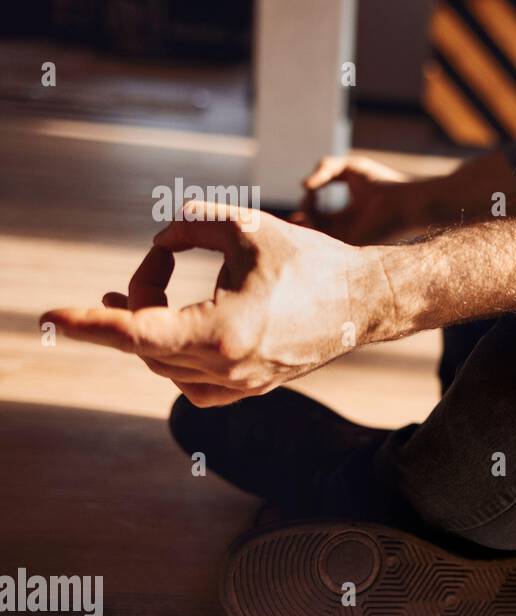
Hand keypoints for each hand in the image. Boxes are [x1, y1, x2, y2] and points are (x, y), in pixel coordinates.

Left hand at [42, 203, 383, 406]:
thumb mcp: (244, 227)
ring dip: (145, 334)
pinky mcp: (254, 388)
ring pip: (166, 368)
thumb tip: (159, 245)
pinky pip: (193, 386)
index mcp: (222, 332)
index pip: (135, 333)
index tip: (49, 317)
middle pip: (147, 346)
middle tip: (139, 272)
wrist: (367, 301)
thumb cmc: (311, 260)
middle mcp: (228, 369)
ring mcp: (241, 386)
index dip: (89, 323)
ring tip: (130, 298)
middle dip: (130, 306)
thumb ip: (188, 228)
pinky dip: (172, 360)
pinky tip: (171, 335)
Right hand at [296, 154, 412, 244]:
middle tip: (295, 204)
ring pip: (313, 235)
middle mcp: (345, 229)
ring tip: (310, 198)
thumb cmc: (383, 182)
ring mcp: (346, 239)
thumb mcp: (349, 168)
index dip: (303, 209)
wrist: (406, 200)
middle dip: (296, 220)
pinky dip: (311, 224)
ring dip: (304, 216)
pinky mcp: (348, 246)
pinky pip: (321, 241)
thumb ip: (325, 168)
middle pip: (312, 230)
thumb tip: (303, 185)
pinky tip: (312, 207)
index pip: (318, 217)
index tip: (301, 196)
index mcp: (347, 215)